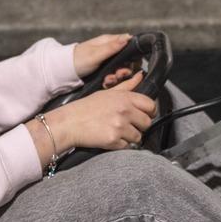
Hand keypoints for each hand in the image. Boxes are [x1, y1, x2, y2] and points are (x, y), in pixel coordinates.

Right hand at [41, 73, 156, 152]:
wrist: (69, 123)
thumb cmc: (87, 107)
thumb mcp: (107, 92)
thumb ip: (127, 85)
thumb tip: (140, 75)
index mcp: (125, 97)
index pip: (151, 105)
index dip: (149, 112)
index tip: (144, 115)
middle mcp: (125, 111)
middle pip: (147, 123)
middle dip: (140, 126)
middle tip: (128, 125)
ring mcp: (120, 126)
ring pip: (138, 136)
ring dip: (130, 137)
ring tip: (116, 131)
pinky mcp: (114, 140)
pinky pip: (126, 146)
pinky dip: (120, 144)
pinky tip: (110, 138)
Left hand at [73, 33, 132, 79]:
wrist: (65, 71)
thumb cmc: (78, 59)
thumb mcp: (96, 54)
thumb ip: (112, 47)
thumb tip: (127, 37)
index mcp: (109, 42)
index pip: (128, 45)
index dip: (132, 56)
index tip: (127, 65)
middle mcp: (109, 50)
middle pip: (126, 60)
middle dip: (124, 70)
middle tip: (117, 75)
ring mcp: (106, 61)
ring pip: (120, 70)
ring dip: (116, 77)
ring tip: (108, 80)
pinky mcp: (103, 71)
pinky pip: (112, 76)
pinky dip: (110, 81)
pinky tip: (104, 82)